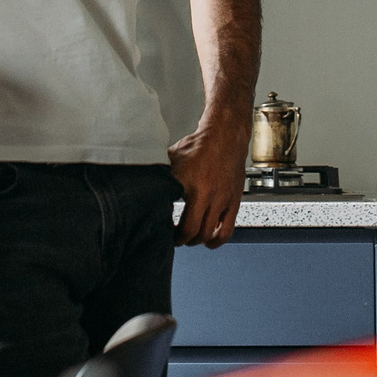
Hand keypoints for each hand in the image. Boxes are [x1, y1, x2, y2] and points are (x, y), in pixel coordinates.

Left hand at [168, 119, 245, 247]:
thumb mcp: (171, 160)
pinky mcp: (234, 201)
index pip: (178, 221)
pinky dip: (217, 239)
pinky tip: (210, 240)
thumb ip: (160, 176)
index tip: (163, 232)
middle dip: (182, 240)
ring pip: (209, 234)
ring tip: (190, 239)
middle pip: (193, 233)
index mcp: (188, 184)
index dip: (170, 233)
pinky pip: (227, 229)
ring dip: (197, 241)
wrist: (225, 136)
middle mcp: (206, 194)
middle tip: (175, 239)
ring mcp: (222, 199)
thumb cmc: (198, 147)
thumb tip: (142, 186)